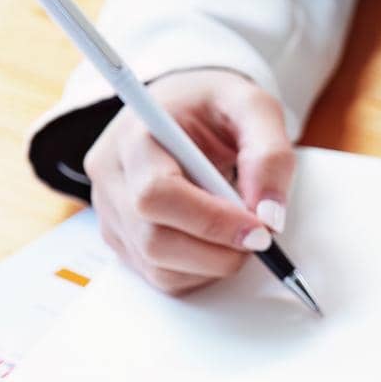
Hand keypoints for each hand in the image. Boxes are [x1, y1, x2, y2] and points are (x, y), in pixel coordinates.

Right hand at [83, 69, 293, 293]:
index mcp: (135, 136)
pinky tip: (217, 243)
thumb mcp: (254, 108)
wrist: (184, 108)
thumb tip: (270, 217)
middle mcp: (111, 176)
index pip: (156, 195)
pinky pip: (159, 275)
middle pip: (154, 240)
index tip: (259, 229)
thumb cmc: (215, 106)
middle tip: (258, 238)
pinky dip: (198, 272)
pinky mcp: (121, 237)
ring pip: (156, 266)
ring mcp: (110, 211)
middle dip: (217, 251)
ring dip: (211, 265)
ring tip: (239, 235)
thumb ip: (270, 155)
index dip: (211, 222)